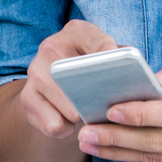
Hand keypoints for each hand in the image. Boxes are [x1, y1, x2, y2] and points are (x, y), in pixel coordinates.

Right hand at [19, 19, 120, 138]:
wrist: (50, 83)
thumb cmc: (88, 68)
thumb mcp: (105, 56)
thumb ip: (122, 57)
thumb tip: (134, 73)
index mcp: (75, 32)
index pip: (94, 39)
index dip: (106, 51)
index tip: (114, 59)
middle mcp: (50, 48)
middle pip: (80, 80)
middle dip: (98, 98)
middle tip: (107, 106)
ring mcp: (34, 73)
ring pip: (70, 109)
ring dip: (83, 117)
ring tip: (87, 112)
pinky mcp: (26, 99)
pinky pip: (55, 125)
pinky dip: (66, 129)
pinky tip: (68, 121)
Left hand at [76, 52, 161, 161]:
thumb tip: (156, 79)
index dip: (140, 114)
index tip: (111, 110)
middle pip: (159, 142)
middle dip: (118, 138)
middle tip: (85, 132)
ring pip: (158, 158)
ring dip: (120, 152)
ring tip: (90, 143)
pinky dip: (139, 157)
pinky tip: (114, 149)